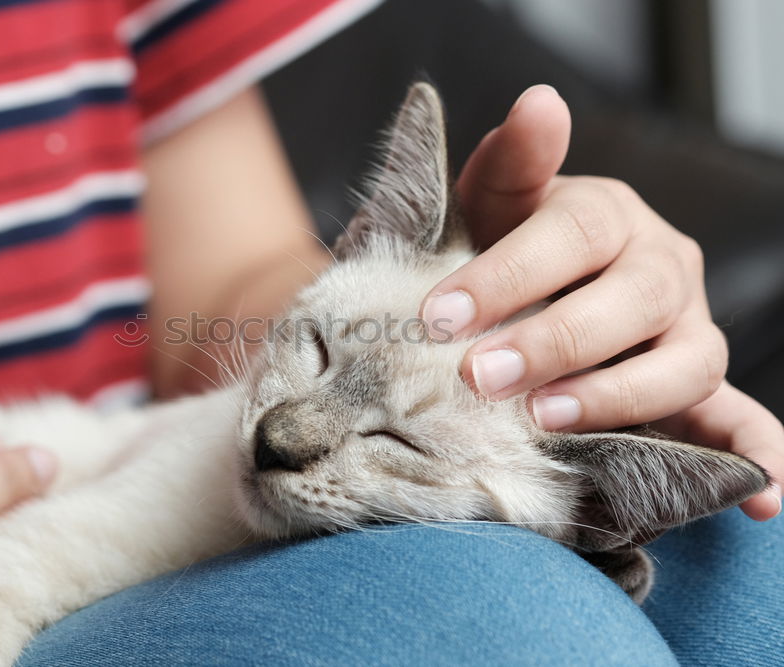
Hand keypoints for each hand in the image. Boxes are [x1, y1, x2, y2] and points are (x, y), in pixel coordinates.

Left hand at [420, 85, 782, 520]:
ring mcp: (687, 329)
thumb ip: (512, 164)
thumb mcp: (488, 206)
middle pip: (630, 300)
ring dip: (620, 397)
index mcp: (604, 214)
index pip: (568, 236)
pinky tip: (764, 495)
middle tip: (479, 376)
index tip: (439, 316)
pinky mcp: (700, 387)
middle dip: (552, 342)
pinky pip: (740, 420)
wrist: (524, 291)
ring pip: (685, 363)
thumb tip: (540, 102)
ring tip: (547, 421)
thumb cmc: (497, 248)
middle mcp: (659, 266)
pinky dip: (757, 453)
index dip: (506, 275)